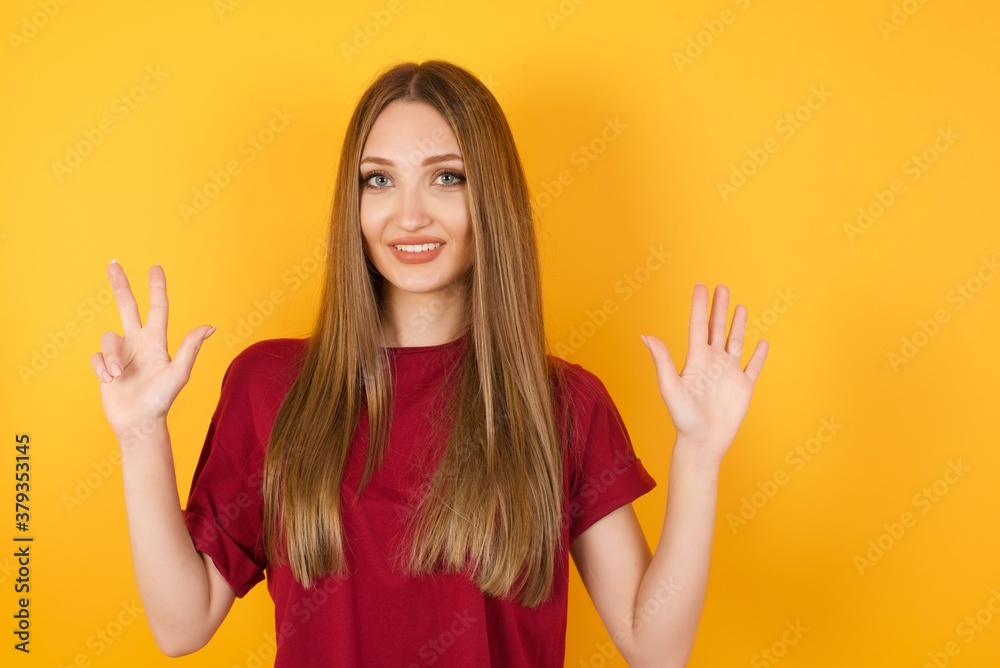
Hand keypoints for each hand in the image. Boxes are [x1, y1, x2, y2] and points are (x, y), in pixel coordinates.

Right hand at [90, 262, 215, 443]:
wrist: (140, 423)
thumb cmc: (162, 400)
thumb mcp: (178, 373)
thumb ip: (190, 348)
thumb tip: (210, 326)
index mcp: (156, 341)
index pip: (157, 308)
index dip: (156, 288)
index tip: (155, 268)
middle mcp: (138, 343)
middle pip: (127, 307)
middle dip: (120, 286)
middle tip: (112, 264)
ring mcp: (121, 355)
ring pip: (108, 339)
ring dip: (112, 357)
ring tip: (119, 376)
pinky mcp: (106, 367)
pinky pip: (98, 358)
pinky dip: (103, 368)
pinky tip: (111, 382)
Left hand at [641, 283, 767, 464]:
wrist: (702, 442)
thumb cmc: (683, 417)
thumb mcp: (670, 386)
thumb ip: (662, 360)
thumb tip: (646, 336)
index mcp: (696, 359)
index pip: (698, 326)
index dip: (700, 306)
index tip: (701, 286)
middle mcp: (713, 362)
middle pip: (717, 328)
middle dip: (719, 308)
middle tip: (721, 287)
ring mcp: (729, 373)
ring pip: (735, 342)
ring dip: (738, 324)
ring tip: (739, 306)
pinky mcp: (744, 386)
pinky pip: (753, 366)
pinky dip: (759, 355)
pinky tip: (762, 342)